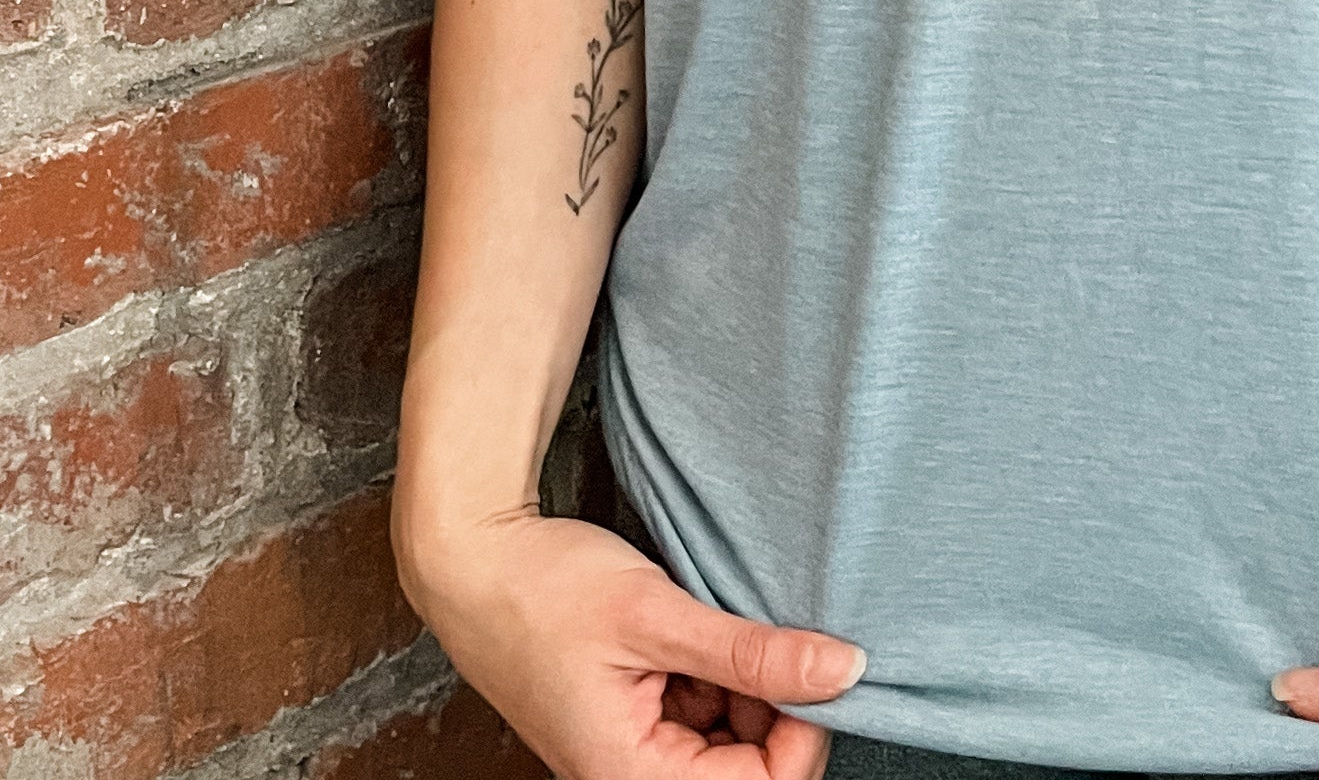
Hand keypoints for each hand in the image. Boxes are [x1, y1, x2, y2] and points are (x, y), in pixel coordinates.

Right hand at [393, 497, 867, 779]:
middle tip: (772, 633)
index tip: (818, 665)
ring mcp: (634, 749)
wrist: (474, 560)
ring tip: (724, 622)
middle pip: (748, 770)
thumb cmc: (543, 591)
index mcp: (632, 776)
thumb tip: (845, 671)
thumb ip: (750, 651)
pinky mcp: (634, 718)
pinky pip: (701, 715)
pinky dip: (717, 674)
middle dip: (775, 707)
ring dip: (746, 688)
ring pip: (729, 741)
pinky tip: (702, 629)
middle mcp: (632, 777)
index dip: (803, 732)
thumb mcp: (657, 614)